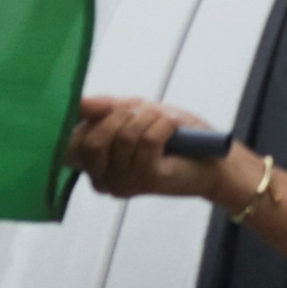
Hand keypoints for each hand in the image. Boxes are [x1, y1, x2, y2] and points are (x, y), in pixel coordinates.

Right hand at [62, 95, 239, 205]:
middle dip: (121, 116)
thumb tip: (79, 103)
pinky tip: (174, 130)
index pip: (73, 142)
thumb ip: (106, 108)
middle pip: (93, 140)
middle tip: (146, 114)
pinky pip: (147, 140)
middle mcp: (103, 181)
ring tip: (165, 124)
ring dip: (149, 118)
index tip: (116, 107)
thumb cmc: (173, 136)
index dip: (91, 118)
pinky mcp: (147, 181)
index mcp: (94, 167)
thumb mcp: (136, 112)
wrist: (213, 160)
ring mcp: (124, 184)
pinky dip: (164, 125)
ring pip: (124, 136)